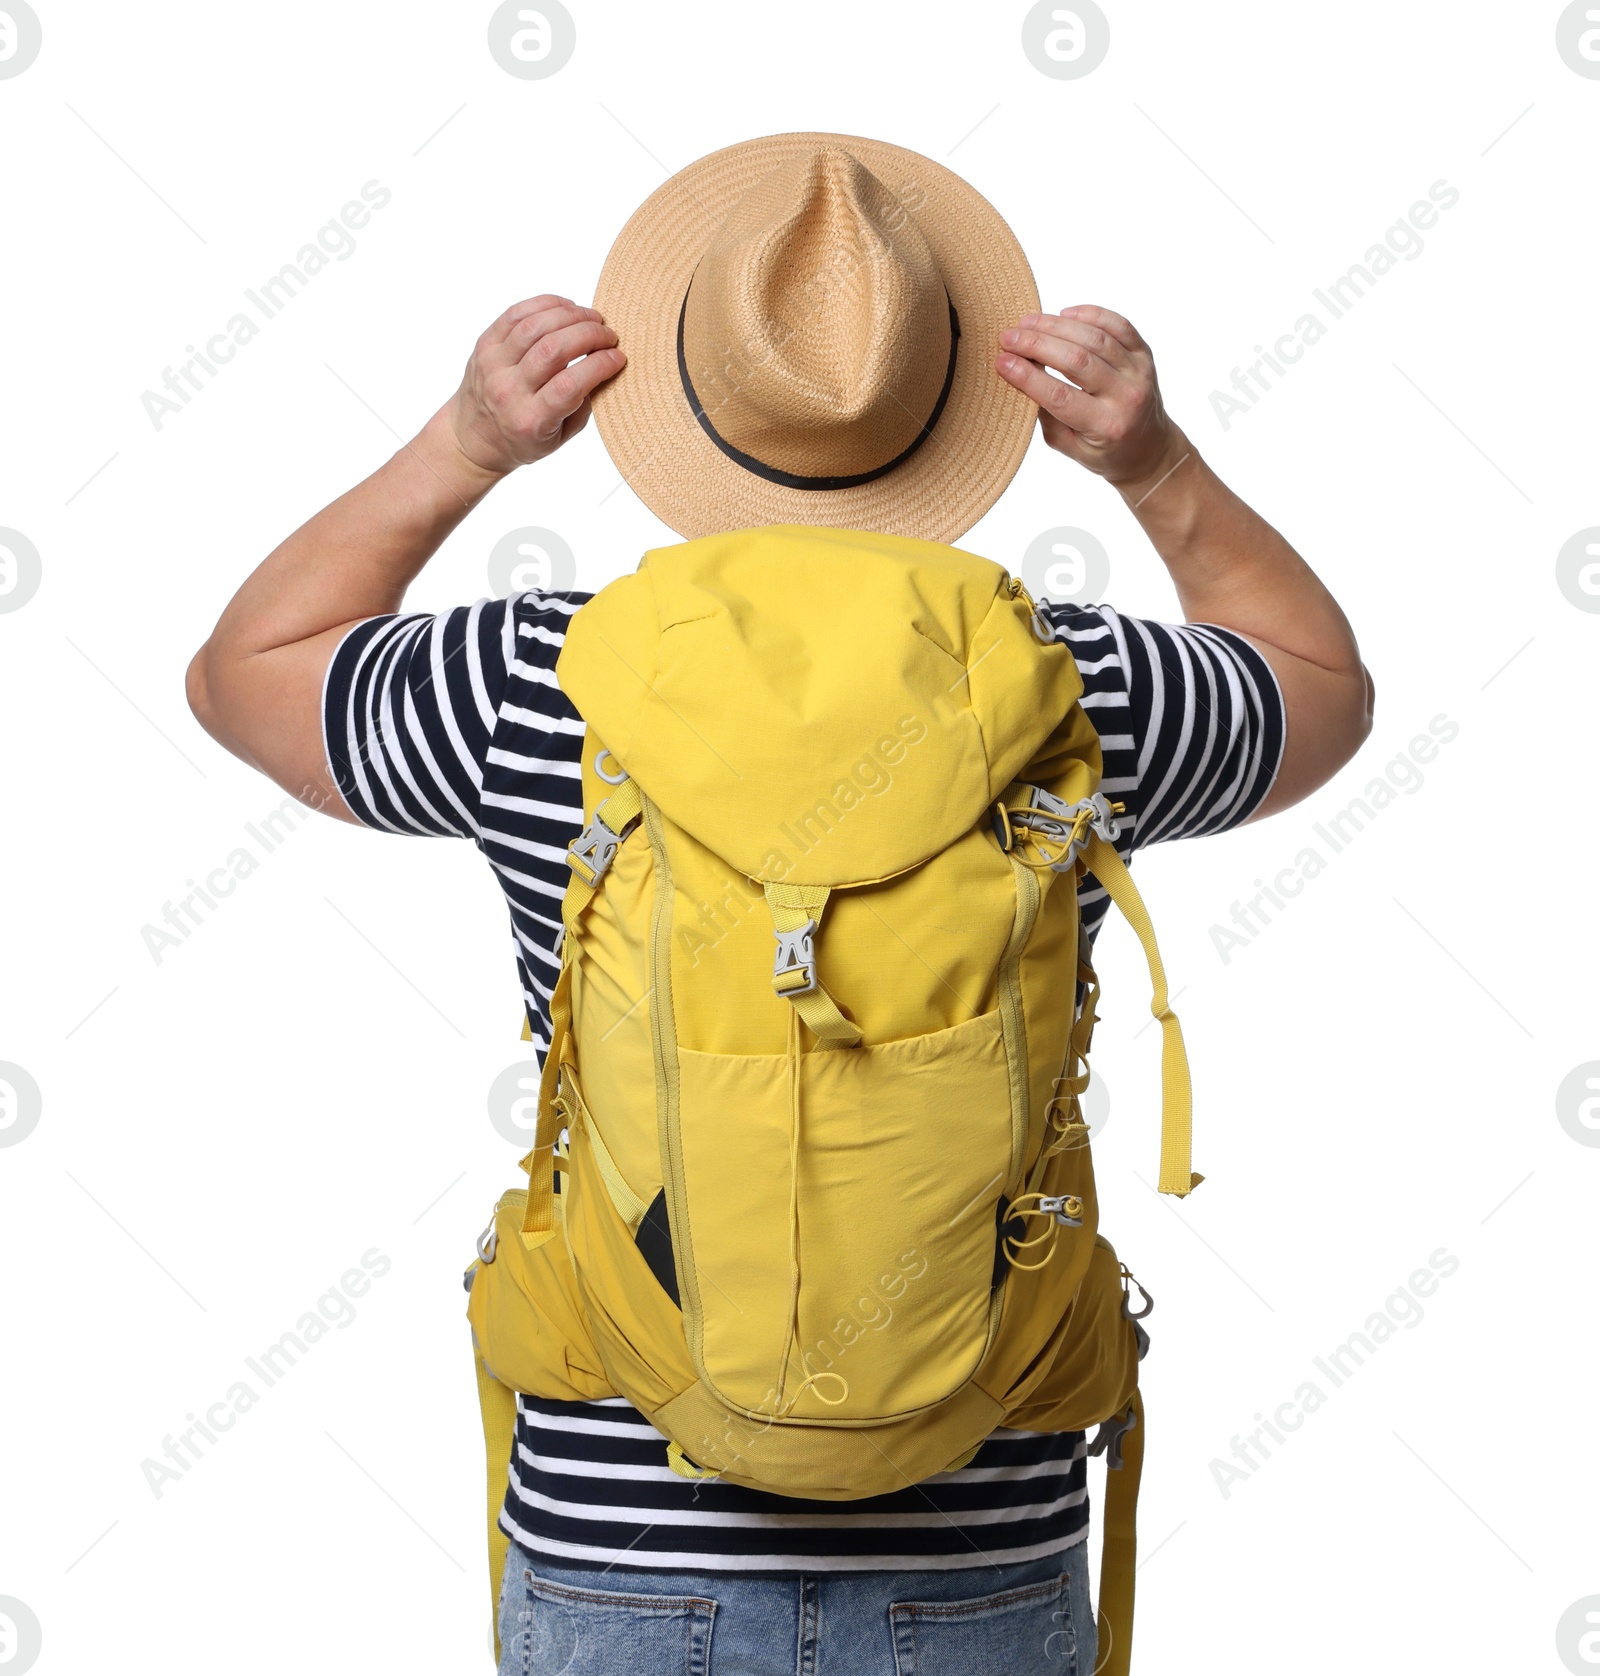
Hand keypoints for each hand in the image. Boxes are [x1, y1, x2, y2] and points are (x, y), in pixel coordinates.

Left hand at [444, 294, 625, 476]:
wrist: (473, 439)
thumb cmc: (522, 440)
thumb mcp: (559, 438)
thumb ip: (583, 407)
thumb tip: (606, 368)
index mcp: (531, 420)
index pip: (570, 384)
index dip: (600, 364)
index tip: (618, 357)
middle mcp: (508, 390)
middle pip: (554, 348)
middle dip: (590, 334)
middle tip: (609, 335)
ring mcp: (493, 364)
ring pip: (535, 325)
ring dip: (571, 315)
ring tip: (592, 318)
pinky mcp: (484, 345)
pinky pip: (515, 313)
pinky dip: (546, 304)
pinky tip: (566, 307)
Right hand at [996, 305, 1181, 490]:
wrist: (1149, 449)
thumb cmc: (1103, 450)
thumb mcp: (1069, 446)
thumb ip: (1045, 415)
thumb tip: (1020, 375)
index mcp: (1106, 426)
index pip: (1059, 395)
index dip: (1027, 376)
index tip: (1001, 361)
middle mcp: (1127, 396)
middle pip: (1076, 360)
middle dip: (1036, 344)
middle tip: (1008, 336)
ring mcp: (1139, 371)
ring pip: (1094, 337)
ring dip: (1056, 325)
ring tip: (1027, 323)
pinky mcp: (1145, 353)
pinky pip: (1118, 324)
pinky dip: (1089, 314)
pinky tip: (1064, 314)